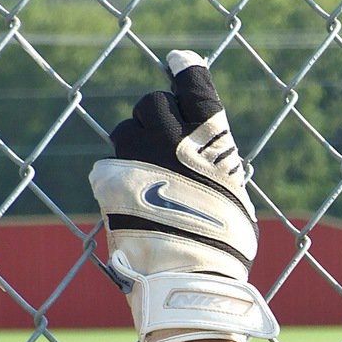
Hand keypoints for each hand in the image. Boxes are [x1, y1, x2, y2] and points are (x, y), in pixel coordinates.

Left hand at [88, 50, 276, 341]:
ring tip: (152, 177)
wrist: (188, 279)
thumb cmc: (223, 246)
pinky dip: (122, 175)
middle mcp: (173, 137)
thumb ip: (212, 163)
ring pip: (127, 129)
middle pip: (152, 102)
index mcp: (211, 139)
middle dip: (157, 117)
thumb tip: (201, 154)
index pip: (194, 87)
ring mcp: (137, 155)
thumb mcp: (231, 194)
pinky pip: (112, 163)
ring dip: (137, 143)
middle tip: (167, 145)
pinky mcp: (110, 177)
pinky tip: (136, 199)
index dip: (187, 71)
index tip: (180, 61)